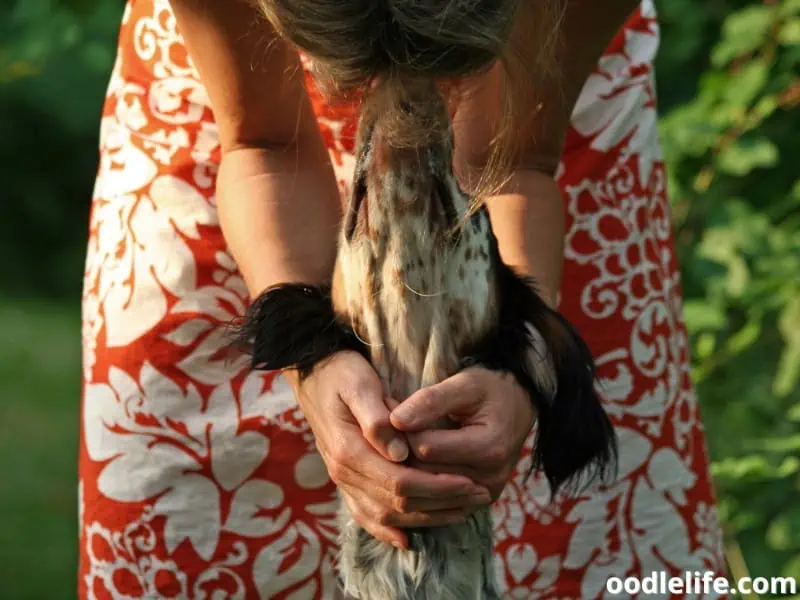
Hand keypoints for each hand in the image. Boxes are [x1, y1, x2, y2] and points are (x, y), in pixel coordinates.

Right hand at [288, 352, 492, 547]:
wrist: (313, 374)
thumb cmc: (341, 373)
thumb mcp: (360, 384)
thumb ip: (377, 418)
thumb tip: (400, 452)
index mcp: (348, 450)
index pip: (399, 481)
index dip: (437, 486)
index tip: (469, 482)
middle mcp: (343, 472)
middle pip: (397, 502)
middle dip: (441, 503)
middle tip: (479, 495)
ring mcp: (342, 479)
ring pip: (386, 513)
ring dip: (426, 517)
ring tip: (463, 511)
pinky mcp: (345, 480)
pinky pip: (365, 513)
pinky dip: (387, 530)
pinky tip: (407, 539)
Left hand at [390, 366, 534, 500]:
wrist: (518, 407)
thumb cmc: (490, 390)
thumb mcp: (464, 384)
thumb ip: (431, 401)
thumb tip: (395, 420)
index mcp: (488, 447)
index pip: (425, 448)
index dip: (400, 430)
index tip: (387, 409)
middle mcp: (489, 479)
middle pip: (423, 472)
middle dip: (399, 450)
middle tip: (383, 426)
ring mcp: (484, 495)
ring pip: (424, 492)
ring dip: (404, 468)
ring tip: (394, 441)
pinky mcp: (476, 502)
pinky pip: (435, 504)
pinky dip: (417, 485)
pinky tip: (408, 460)